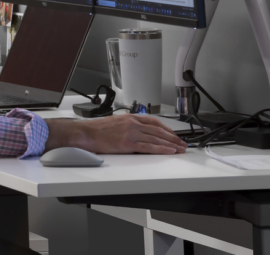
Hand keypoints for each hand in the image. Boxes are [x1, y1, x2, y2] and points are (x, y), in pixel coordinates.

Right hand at [48, 114, 187, 154]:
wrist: (86, 133)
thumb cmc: (97, 129)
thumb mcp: (115, 122)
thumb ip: (128, 125)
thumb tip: (139, 131)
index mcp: (130, 117)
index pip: (154, 122)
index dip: (167, 129)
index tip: (174, 134)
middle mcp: (133, 124)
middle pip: (159, 130)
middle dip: (173, 137)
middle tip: (183, 143)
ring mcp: (131, 133)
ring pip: (156, 139)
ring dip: (171, 144)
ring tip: (180, 149)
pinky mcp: (128, 144)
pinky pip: (149, 147)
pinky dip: (161, 149)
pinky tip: (169, 151)